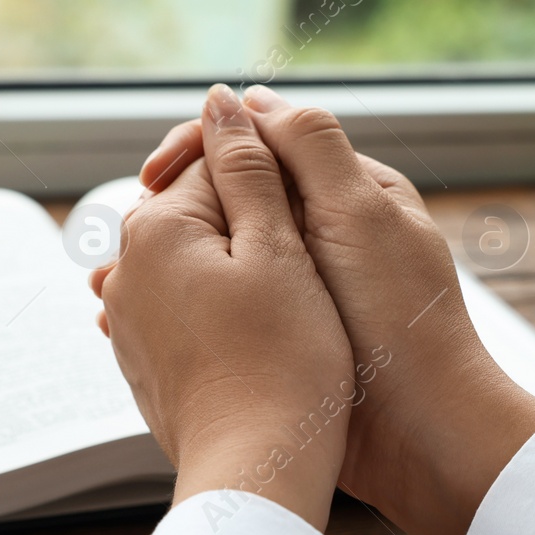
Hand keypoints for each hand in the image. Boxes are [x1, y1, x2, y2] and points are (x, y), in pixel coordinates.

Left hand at [94, 84, 354, 531]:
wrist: (257, 469)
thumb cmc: (285, 363)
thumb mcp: (281, 248)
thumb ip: (248, 167)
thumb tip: (222, 101)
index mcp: (156, 227)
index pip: (218, 162)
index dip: (280, 179)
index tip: (319, 217)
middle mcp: (128, 268)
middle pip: (201, 211)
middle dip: (256, 223)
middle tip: (314, 267)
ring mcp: (131, 320)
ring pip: (195, 263)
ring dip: (241, 269)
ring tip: (293, 307)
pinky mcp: (145, 364)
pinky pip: (186, 312)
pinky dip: (222, 312)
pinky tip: (262, 339)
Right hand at [139, 86, 534, 534]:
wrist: (425, 434)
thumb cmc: (402, 324)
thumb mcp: (359, 215)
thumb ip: (309, 147)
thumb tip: (248, 99)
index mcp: (351, 194)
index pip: (262, 146)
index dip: (200, 152)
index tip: (152, 177)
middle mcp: (328, 237)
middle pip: (235, 202)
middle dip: (171, 215)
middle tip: (117, 244)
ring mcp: (308, 292)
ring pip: (223, 262)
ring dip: (164, 270)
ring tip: (109, 290)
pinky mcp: (293, 341)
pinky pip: (226, 314)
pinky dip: (180, 316)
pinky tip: (140, 329)